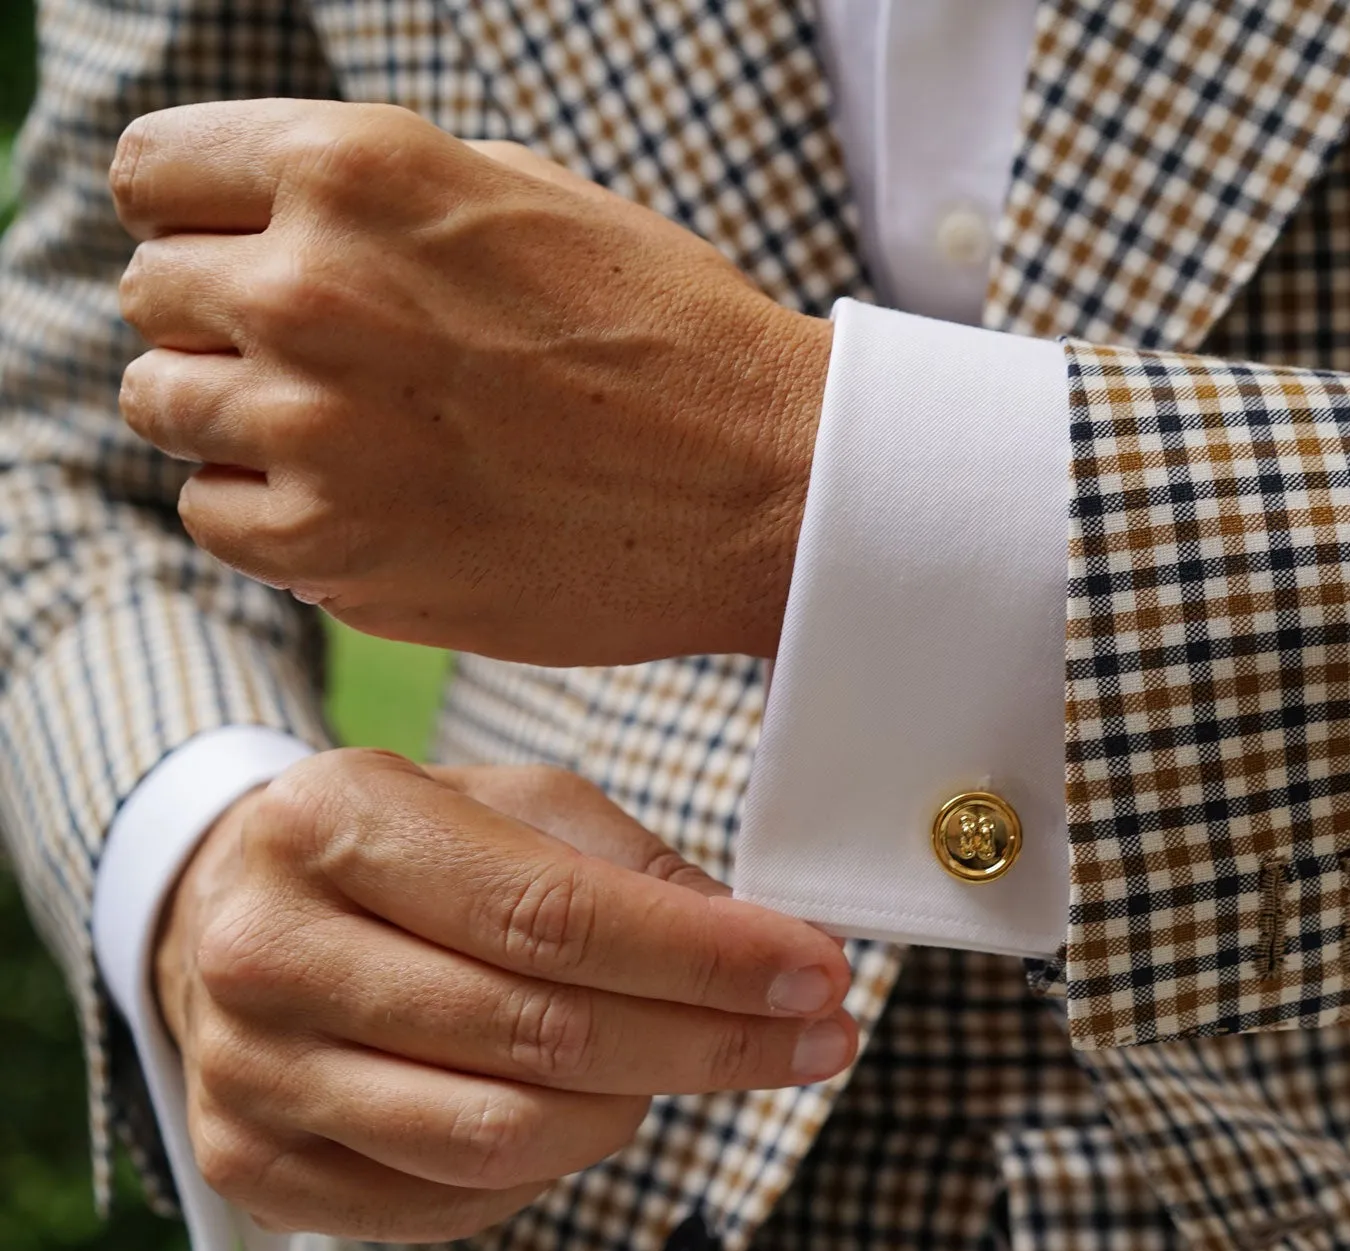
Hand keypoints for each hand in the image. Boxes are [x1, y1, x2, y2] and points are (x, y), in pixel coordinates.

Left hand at [111, 99, 832, 665]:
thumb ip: (367, 194)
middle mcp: (312, 289)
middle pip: (152, 292)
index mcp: (357, 171)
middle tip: (329, 354)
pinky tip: (367, 497)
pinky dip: (270, 510)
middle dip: (220, 316)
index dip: (195, 212)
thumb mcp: (522, 195)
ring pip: (162, 405)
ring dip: (236, 413)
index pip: (152, 173)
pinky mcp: (336, 550)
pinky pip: (214, 515)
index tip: (237, 249)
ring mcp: (316, 428)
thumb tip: (250, 222)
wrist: (767, 482)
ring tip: (350, 428)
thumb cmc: (667, 330)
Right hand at [152, 750, 855, 1242]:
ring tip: (693, 1062)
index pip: (554, 915)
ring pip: (500, 1134)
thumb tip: (765, 946)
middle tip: (819, 1034)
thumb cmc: (401, 850)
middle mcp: (269, 950)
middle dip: (710, 1041)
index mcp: (334, 821)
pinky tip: (590, 1108)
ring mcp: (251, 1070)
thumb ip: (632, 867)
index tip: (816, 971)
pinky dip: (551, 1165)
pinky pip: (453, 1200)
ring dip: (637, 1109)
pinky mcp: (255, 1165)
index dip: (704, 956)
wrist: (228, 913)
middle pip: (539, 1032)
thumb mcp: (510, 804)